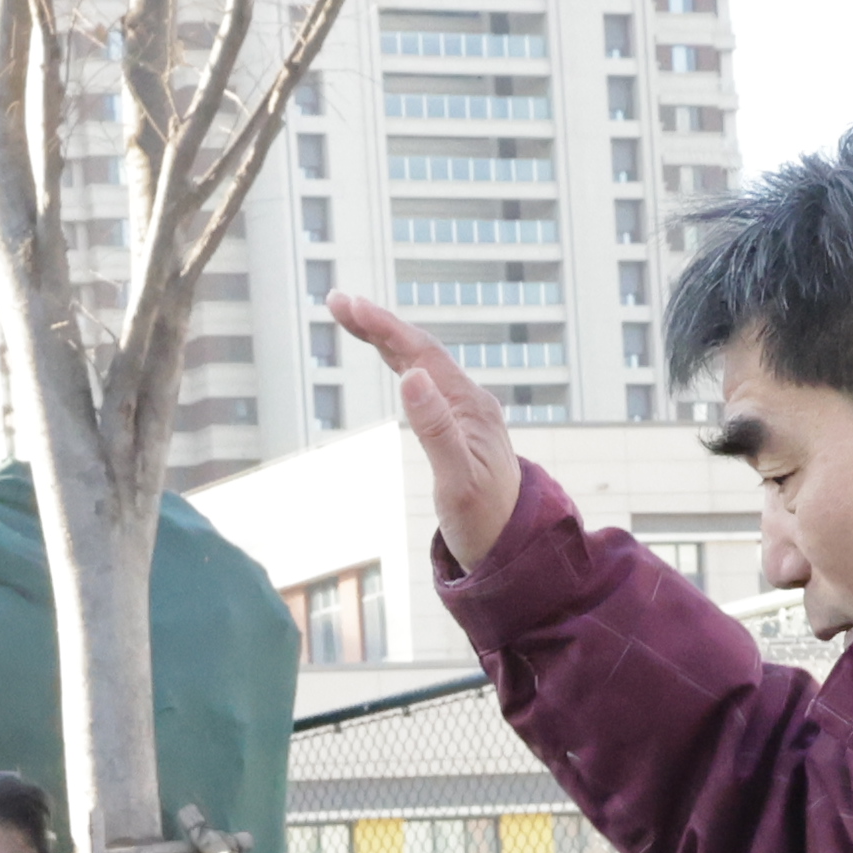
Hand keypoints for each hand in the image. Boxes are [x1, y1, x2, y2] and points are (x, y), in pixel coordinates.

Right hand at [332, 294, 521, 568]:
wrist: (515, 550)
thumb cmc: (485, 522)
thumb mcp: (456, 480)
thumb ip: (434, 429)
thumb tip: (409, 375)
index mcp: (470, 406)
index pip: (422, 353)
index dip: (384, 326)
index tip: (347, 305)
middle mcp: (470, 402)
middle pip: (420, 350)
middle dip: (379, 324)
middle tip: (336, 302)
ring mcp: (466, 415)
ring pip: (423, 364)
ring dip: (388, 340)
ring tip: (353, 320)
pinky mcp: (460, 431)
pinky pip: (428, 386)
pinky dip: (402, 365)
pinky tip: (393, 363)